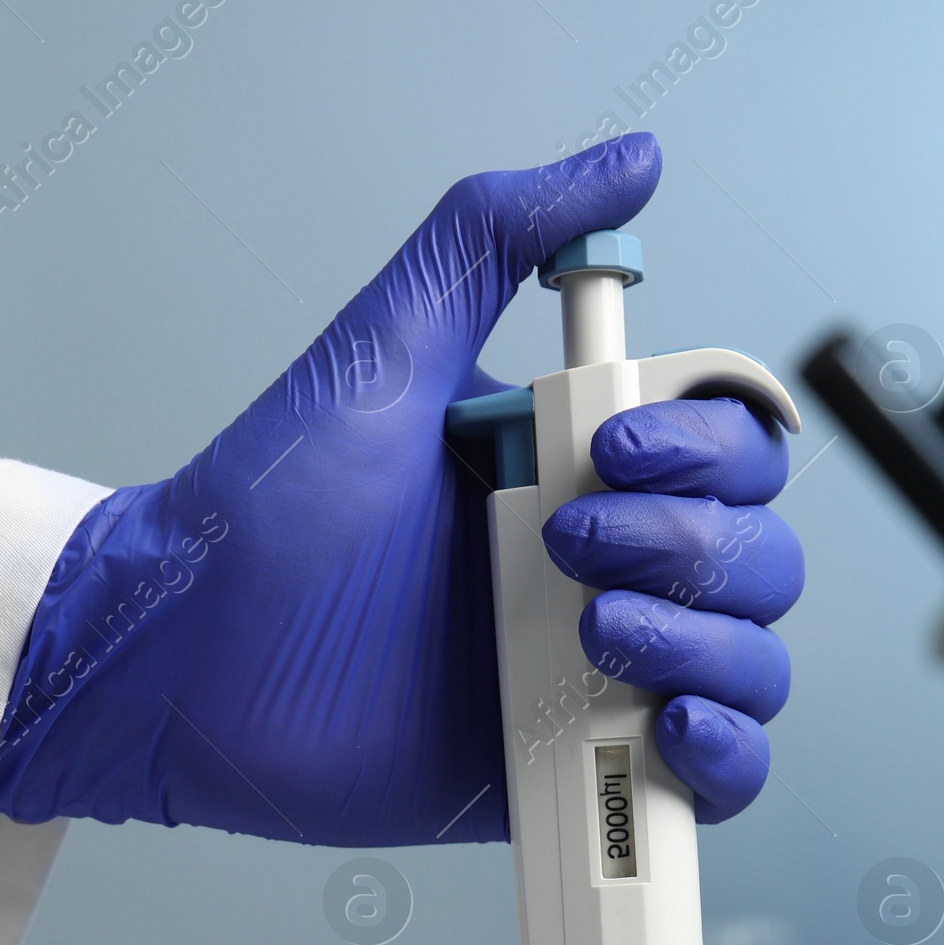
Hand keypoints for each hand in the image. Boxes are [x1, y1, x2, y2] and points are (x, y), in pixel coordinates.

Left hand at [0, 135, 801, 844]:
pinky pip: (714, 783)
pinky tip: (672, 730)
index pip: (732, 454)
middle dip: (693, 548)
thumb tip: (629, 161)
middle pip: (757, 560)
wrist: (187, 660)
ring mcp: (595, 679)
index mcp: (578, 471)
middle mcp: (603, 573)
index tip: (604, 451)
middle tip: (568, 546)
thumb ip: (496, 238)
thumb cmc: (265, 516)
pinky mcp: (572, 772)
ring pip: (752, 663)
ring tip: (598, 636)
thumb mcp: (387, 349)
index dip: (708, 452)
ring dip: (708, 645)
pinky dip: (726, 757)